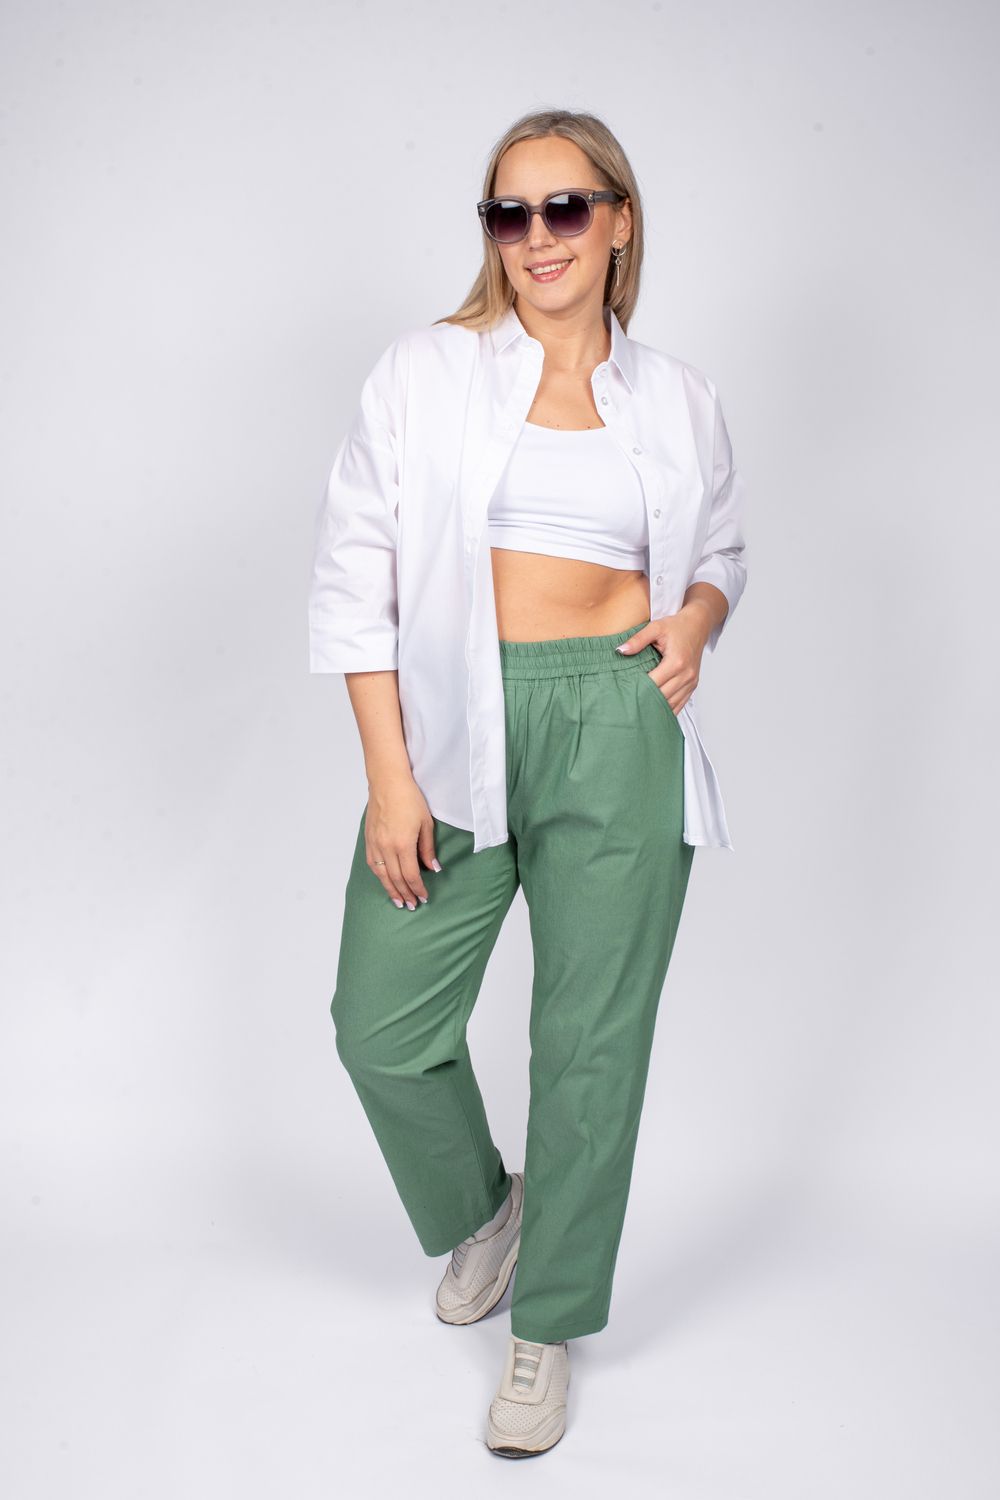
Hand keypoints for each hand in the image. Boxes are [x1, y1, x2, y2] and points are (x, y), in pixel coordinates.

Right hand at [364, 773, 441, 909]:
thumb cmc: (409, 799)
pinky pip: (373, 864)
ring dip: (390, 889)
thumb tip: (433, 868)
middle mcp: (386, 847)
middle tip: (411, 905)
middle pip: (396, 878)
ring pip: (382, 874)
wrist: (387, 782)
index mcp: (403, 844)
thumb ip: (428, 849)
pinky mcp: (369, 839)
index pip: (411, 875)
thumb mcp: (426, 823)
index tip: (423, 897)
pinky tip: (385, 881)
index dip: (417, 889)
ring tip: (398, 901)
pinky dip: (380, 876)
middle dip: (405, 894)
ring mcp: (375, 843)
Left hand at [616, 606, 710, 713]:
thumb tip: (621, 650)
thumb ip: (638, 639)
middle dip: (645, 701)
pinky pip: (680, 703)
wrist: (698, 626)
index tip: (625, 693)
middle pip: (662, 697)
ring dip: (656, 708)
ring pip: (671, 704)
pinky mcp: (692, 685)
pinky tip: (655, 711)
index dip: (639, 689)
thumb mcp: (655, 627)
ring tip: (639, 710)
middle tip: (628, 705)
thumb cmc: (677, 627)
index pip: (654, 683)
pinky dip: (667, 709)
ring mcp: (691, 681)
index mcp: (676, 661)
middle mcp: (686, 674)